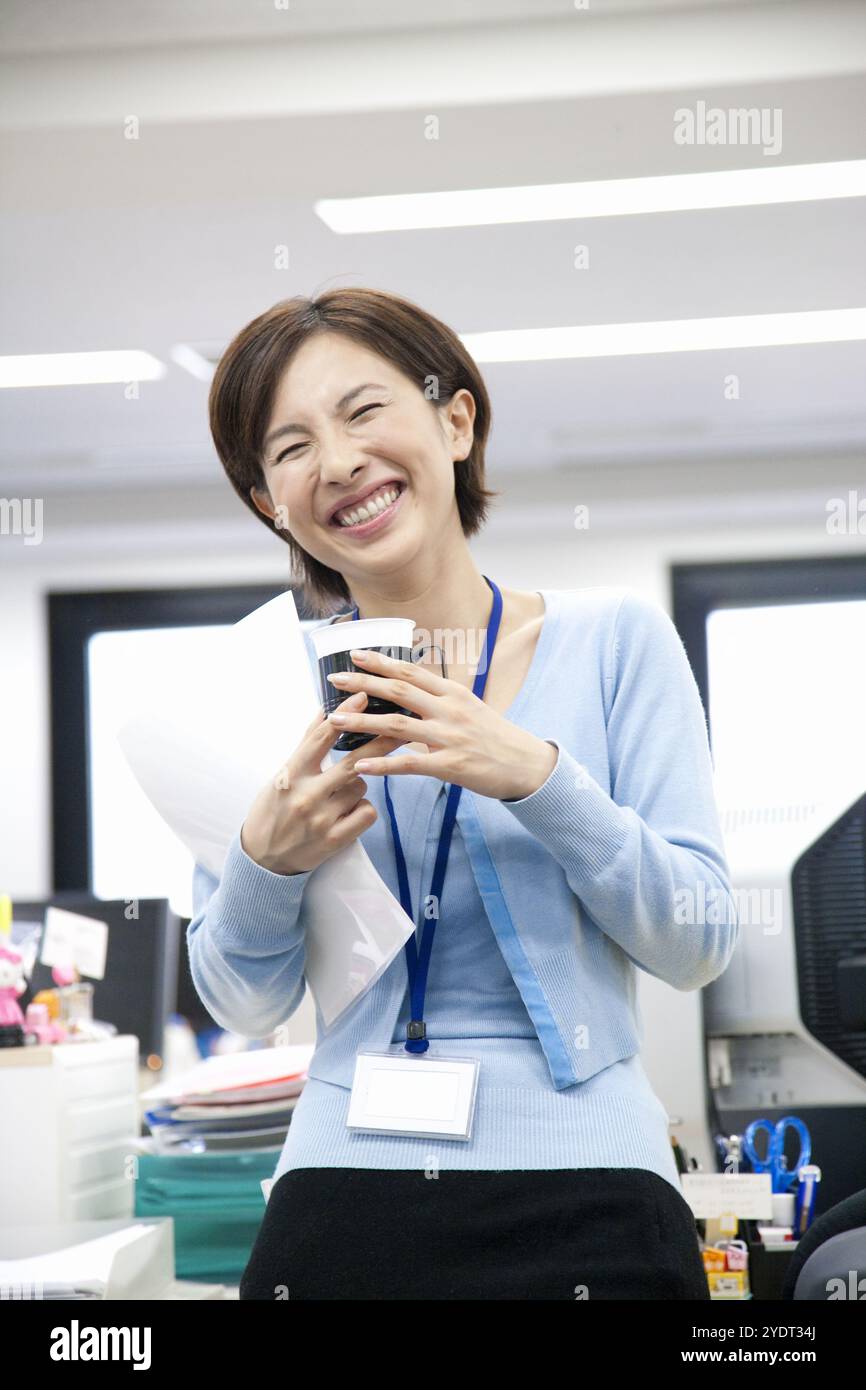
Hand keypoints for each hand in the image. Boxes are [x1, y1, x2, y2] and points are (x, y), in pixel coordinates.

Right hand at [240, 690, 410, 874]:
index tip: (363, 696)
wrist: (263, 859)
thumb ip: (306, 745)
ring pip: (361, 787)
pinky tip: (347, 813)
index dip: (344, 715)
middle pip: (353, 763)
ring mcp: (321, 820)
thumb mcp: (283, 774)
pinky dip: (362, 809)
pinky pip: (367, 812)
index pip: (320, 738)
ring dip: (358, 785)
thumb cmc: (273, 810)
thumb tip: (325, 711)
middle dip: (381, 743)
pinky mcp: (334, 841)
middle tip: (402, 727)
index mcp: (291, 775)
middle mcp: (306, 795)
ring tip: (338, 795)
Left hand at [325, 649, 557, 800]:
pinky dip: (382, 764)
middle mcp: (449, 709)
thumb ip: (439, 701)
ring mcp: (450, 737)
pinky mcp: (451, 765)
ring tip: (335, 719)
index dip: (381, 662)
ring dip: (363, 720)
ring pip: (397, 724)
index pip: (411, 671)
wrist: (527, 764)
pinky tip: (360, 764)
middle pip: (399, 690)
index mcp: (453, 693)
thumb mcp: (469, 709)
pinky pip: (409, 764)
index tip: (355, 654)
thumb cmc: (495, 737)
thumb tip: (409, 694)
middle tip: (334, 679)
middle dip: (363, 682)